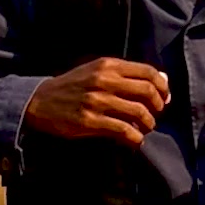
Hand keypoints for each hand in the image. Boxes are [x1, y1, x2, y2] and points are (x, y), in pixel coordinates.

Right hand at [23, 59, 169, 147]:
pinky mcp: (89, 121)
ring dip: (148, 123)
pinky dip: (135, 138)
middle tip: (156, 114)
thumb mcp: (96, 70)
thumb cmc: (73, 85)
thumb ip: (125, 74)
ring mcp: (97, 101)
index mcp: (108, 65)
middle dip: (158, 106)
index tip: (164, 97)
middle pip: (147, 91)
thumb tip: (161, 79)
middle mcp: (104, 80)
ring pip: (138, 112)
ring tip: (146, 128)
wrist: (40, 100)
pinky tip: (135, 140)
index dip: (162, 86)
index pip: (148, 72)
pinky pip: (123, 130)